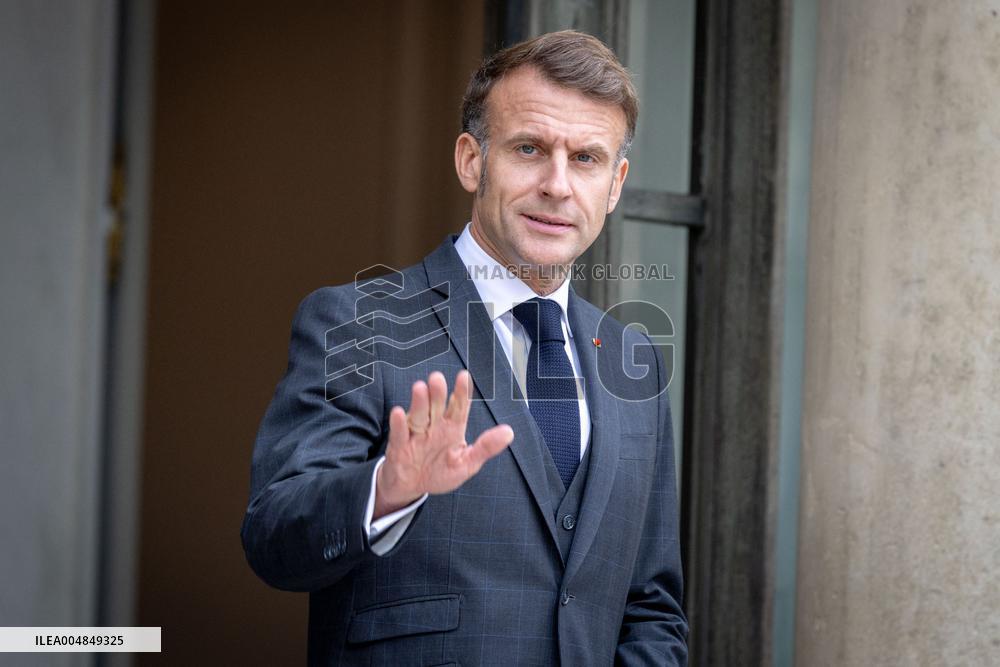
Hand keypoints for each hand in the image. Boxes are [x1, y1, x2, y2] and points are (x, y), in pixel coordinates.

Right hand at [374, 370, 513, 517]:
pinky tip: (399, 413)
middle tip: (437, 378)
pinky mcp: (399, 446)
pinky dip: (398, 424)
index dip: (461, 392)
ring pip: (418, 415)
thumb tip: (509, 432)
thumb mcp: (467, 464)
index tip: (464, 377)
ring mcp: (416, 434)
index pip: (458, 407)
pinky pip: (399, 433)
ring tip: (420, 388)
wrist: (412, 487)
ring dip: (419, 402)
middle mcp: (434, 426)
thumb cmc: (440, 472)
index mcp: (452, 428)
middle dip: (437, 393)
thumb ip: (486, 448)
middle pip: (436, 406)